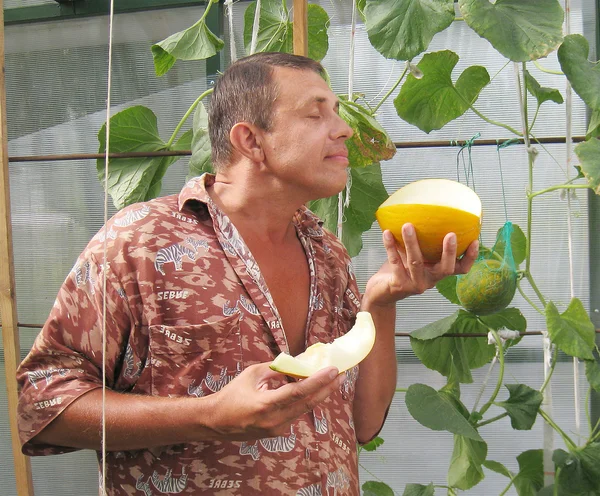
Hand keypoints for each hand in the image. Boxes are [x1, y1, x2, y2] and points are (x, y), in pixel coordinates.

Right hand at [208, 362, 343, 439]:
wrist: (216, 422)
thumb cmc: (232, 394)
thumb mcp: (253, 375)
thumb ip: (276, 370)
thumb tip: (297, 366)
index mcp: (266, 405)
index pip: (298, 392)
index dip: (318, 381)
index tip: (333, 370)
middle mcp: (275, 421)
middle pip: (307, 403)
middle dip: (327, 388)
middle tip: (342, 374)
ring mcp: (277, 430)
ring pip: (304, 409)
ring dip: (319, 394)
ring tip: (332, 379)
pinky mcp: (278, 433)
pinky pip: (295, 413)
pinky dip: (304, 400)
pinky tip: (311, 389)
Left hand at [363, 223, 478, 306]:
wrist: (382, 293)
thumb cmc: (401, 269)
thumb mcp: (416, 256)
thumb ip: (424, 242)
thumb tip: (426, 211)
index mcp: (438, 272)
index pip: (460, 269)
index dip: (470, 258)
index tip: (475, 241)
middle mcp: (430, 280)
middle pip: (446, 269)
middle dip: (450, 252)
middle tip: (451, 234)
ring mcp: (416, 284)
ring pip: (416, 263)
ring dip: (412, 242)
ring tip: (407, 225)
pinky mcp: (400, 285)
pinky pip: (395, 262)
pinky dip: (390, 246)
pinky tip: (387, 233)